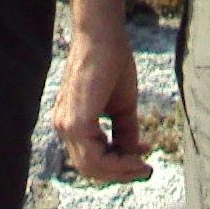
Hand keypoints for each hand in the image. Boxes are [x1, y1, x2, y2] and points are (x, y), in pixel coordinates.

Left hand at [53, 19, 150, 183]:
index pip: (90, 157)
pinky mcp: (76, 122)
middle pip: (90, 167)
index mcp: (70, 122)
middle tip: (145, 168)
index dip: (117, 165)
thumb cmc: (111, 63)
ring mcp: (66, 125)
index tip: (143, 158)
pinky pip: (95, 156)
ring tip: (144, 163)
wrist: (103, 36)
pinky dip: (117, 161)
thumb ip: (124, 131)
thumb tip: (132, 156)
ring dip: (120, 169)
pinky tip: (135, 155)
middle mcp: (63, 126)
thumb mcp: (121, 106)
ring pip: (92, 166)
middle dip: (120, 172)